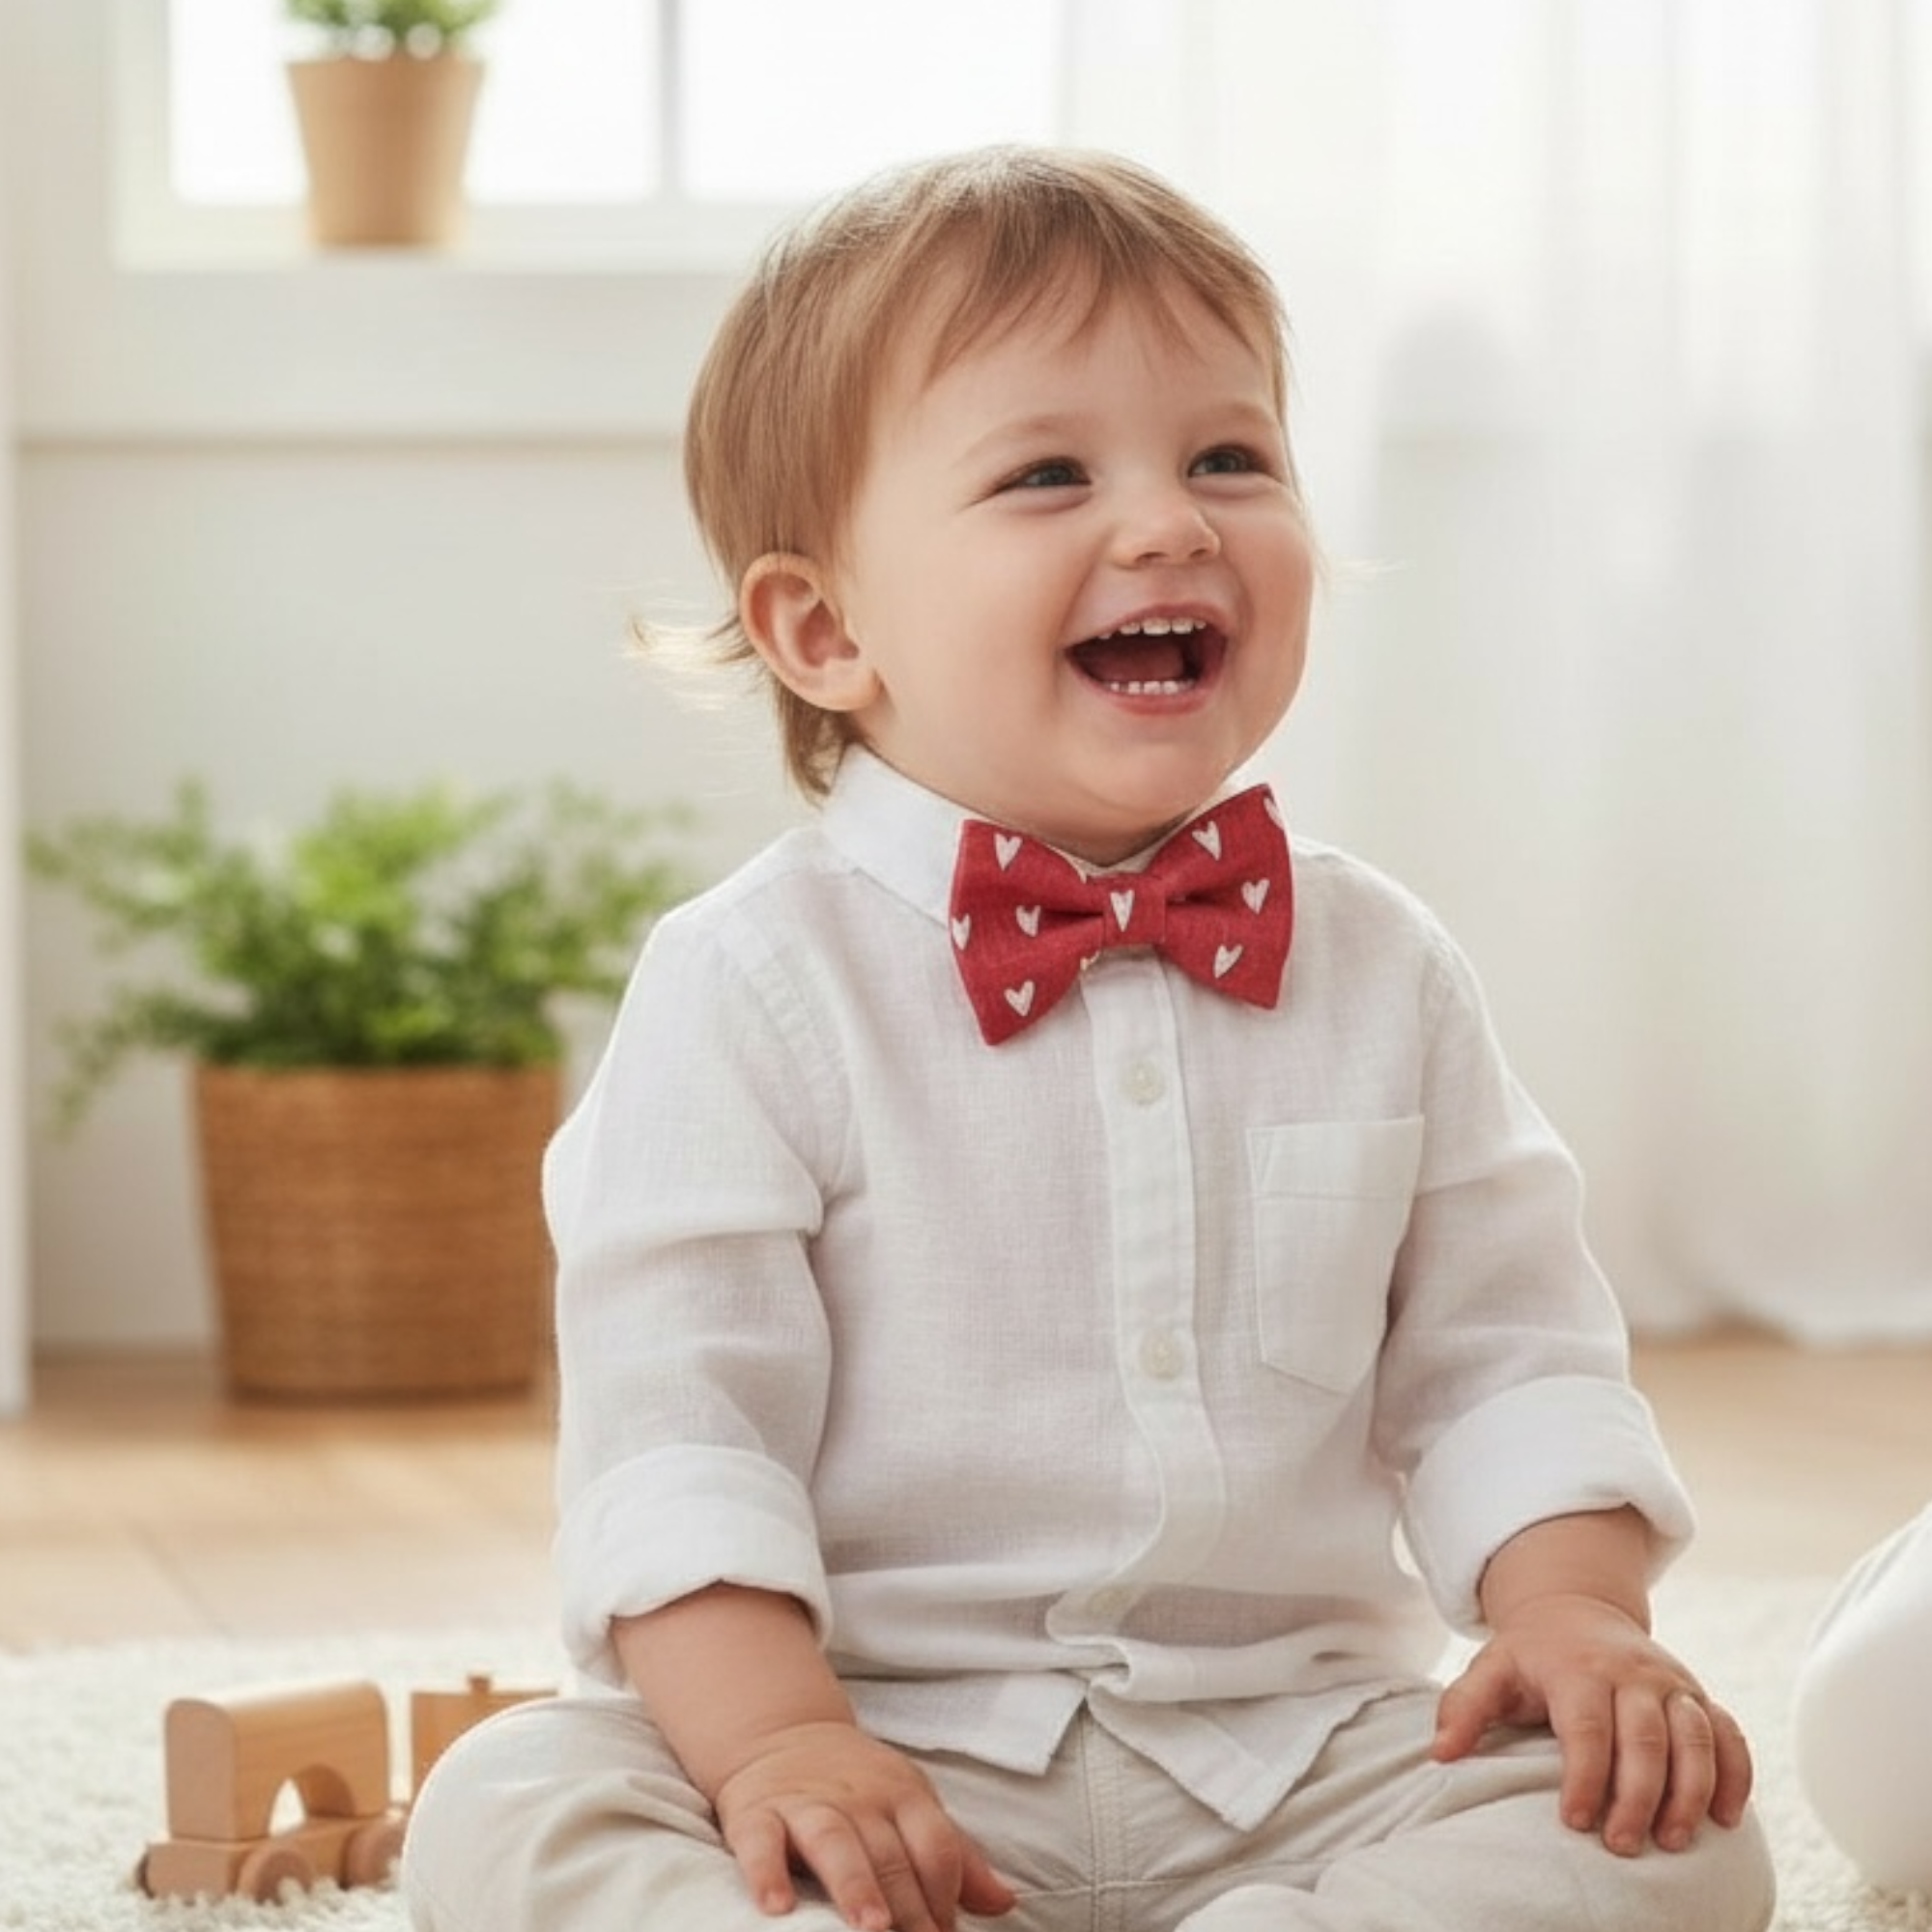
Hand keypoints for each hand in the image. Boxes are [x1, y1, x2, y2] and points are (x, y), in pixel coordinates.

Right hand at [712, 1719, 1014, 1930]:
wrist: (780, 1734)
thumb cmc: (858, 1785)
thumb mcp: (911, 1805)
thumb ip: (954, 1856)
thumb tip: (1004, 1902)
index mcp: (903, 1796)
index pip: (936, 1845)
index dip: (947, 1894)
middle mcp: (858, 1798)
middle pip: (890, 1853)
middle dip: (908, 1906)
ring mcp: (807, 1804)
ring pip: (834, 1842)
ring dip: (854, 1886)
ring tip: (870, 1928)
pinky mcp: (757, 1813)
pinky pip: (761, 1843)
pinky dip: (767, 1873)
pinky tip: (776, 1908)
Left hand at [1431, 1592, 1753, 1855]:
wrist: (1576, 1608)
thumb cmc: (1531, 1654)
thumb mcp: (1490, 1668)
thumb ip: (1464, 1707)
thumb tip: (1440, 1753)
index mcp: (1579, 1669)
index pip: (1587, 1728)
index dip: (1584, 1777)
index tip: (1573, 1822)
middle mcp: (1632, 1673)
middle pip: (1646, 1739)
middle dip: (1638, 1797)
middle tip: (1624, 1846)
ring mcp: (1670, 1683)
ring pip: (1695, 1737)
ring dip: (1691, 1792)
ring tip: (1675, 1841)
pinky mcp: (1698, 1695)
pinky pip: (1730, 1732)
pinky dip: (1736, 1773)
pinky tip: (1727, 1817)